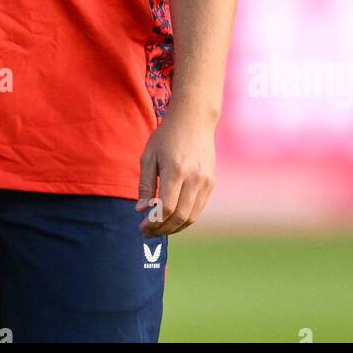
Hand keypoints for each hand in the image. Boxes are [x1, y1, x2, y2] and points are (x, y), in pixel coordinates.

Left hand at [135, 104, 216, 236]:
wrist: (194, 119)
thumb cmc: (166, 137)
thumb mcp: (149, 157)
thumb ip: (146, 186)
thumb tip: (142, 211)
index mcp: (176, 170)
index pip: (167, 207)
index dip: (154, 222)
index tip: (142, 227)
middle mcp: (195, 178)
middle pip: (180, 216)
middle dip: (163, 229)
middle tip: (148, 233)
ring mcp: (206, 181)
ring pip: (192, 216)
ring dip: (175, 228)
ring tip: (158, 229)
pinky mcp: (211, 182)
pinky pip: (199, 208)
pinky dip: (185, 218)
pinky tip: (172, 218)